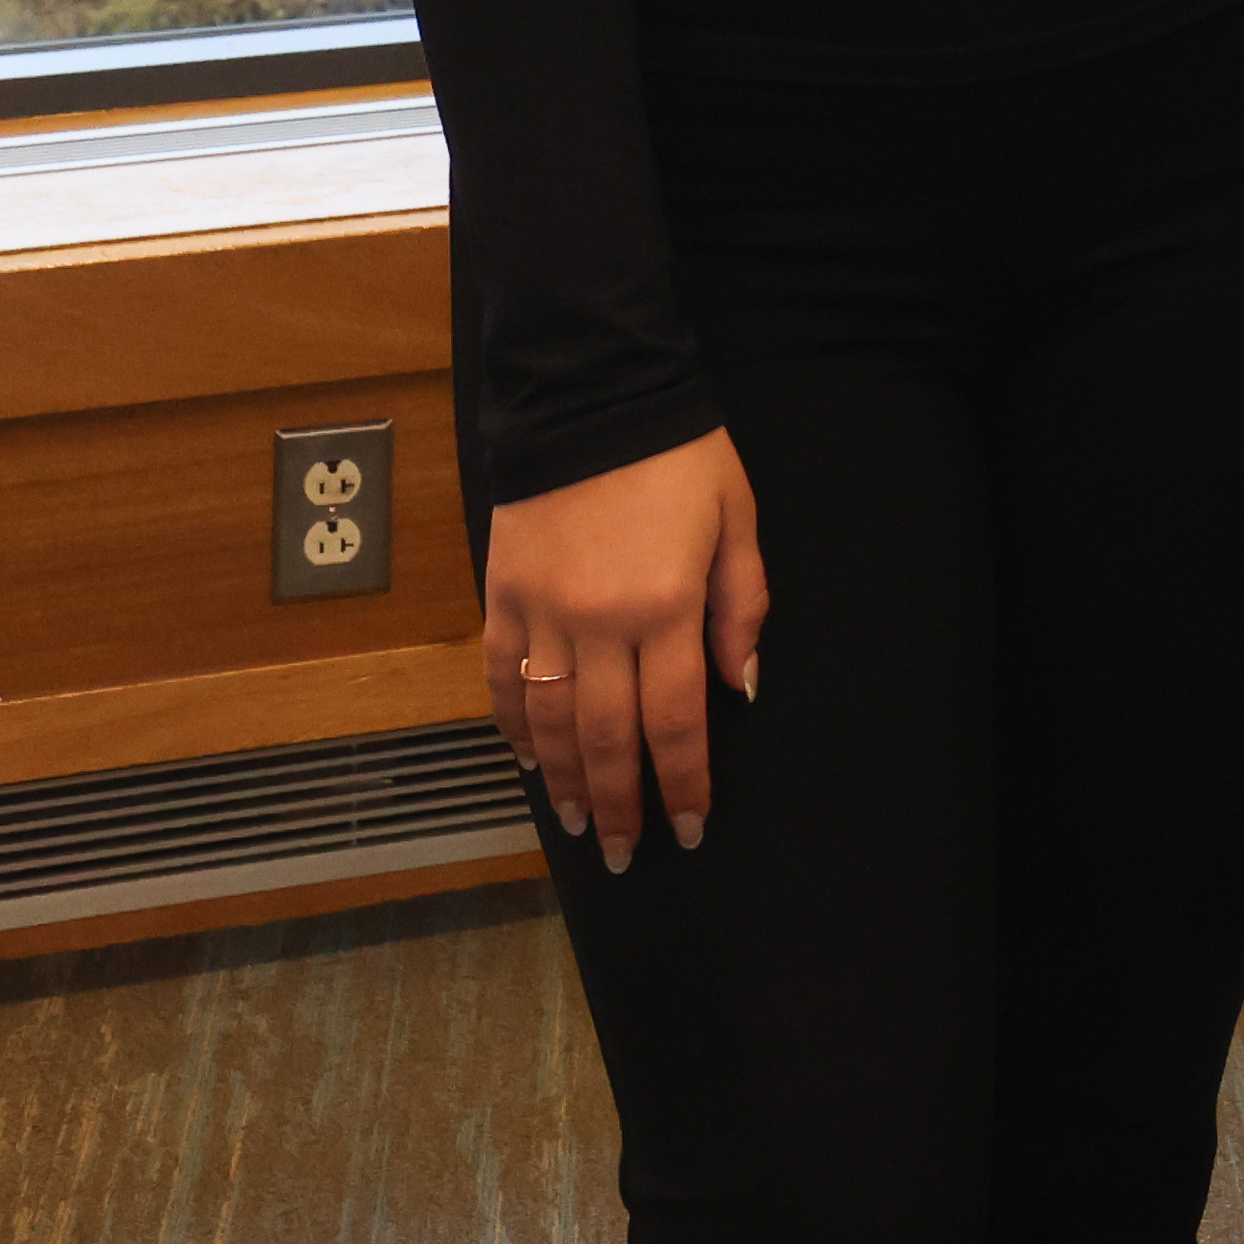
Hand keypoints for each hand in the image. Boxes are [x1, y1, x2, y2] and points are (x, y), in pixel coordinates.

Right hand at [481, 429, 766, 869]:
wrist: (592, 392)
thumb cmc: (680, 455)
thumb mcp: (738, 521)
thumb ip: (742, 608)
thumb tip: (743, 687)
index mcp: (666, 606)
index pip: (677, 720)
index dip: (683, 781)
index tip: (688, 828)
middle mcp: (598, 621)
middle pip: (607, 736)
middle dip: (620, 802)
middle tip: (628, 852)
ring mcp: (541, 610)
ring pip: (550, 719)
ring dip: (564, 778)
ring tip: (579, 821)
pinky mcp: (501, 592)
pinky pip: (503, 675)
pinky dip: (514, 723)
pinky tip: (527, 757)